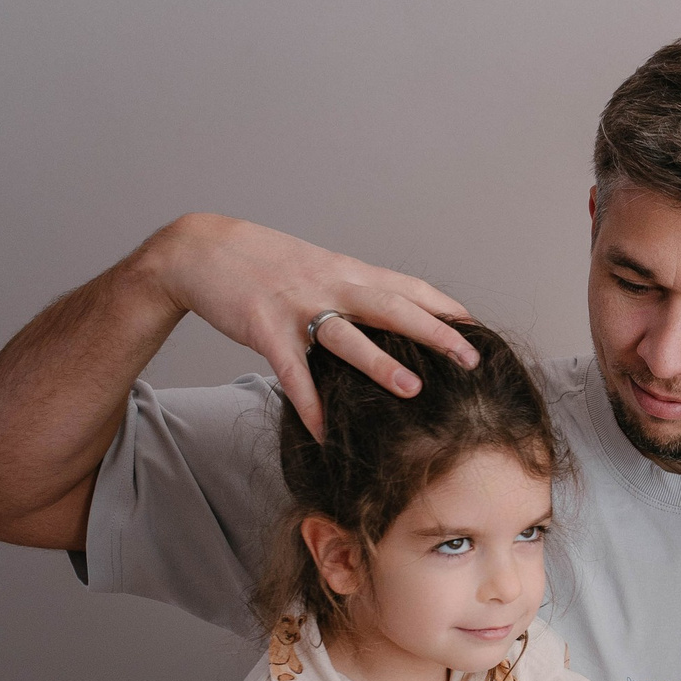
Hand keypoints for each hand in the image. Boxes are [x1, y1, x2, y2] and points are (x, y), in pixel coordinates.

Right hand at [144, 215, 478, 441]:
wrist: (200, 249)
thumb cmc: (265, 263)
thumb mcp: (318, 267)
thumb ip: (354, 289)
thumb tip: (394, 313)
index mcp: (347, 271)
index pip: (407, 287)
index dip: (444, 307)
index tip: (480, 329)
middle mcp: (329, 285)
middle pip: (391, 307)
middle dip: (434, 332)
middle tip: (470, 359)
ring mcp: (297, 306)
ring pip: (346, 336)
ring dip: (380, 365)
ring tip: (414, 390)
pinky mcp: (263, 328)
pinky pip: (291, 371)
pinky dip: (308, 402)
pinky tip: (324, 431)